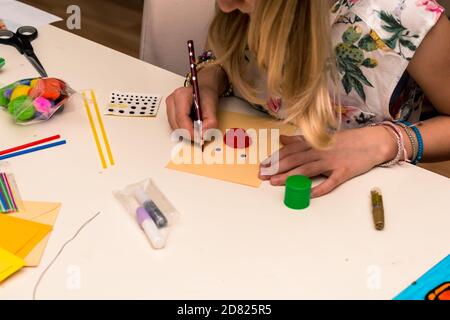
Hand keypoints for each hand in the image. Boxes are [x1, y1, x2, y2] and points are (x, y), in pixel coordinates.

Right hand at [166, 86, 218, 139]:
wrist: (203, 90)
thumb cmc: (206, 95)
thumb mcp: (212, 107)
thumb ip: (210, 121)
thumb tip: (204, 134)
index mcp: (181, 95)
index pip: (181, 118)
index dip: (189, 131)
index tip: (198, 138)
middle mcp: (172, 100)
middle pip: (176, 124)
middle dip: (188, 134)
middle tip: (200, 137)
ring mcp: (169, 107)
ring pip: (174, 127)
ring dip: (186, 133)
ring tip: (197, 131)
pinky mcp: (169, 113)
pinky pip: (174, 127)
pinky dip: (184, 130)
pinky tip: (192, 127)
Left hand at [259, 126, 397, 196]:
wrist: (372, 142)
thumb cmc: (345, 141)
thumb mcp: (321, 138)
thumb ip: (300, 140)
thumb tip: (282, 138)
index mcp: (314, 144)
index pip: (290, 151)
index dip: (275, 158)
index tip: (262, 165)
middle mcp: (320, 152)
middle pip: (295, 160)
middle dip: (276, 168)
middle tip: (263, 175)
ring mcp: (332, 162)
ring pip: (307, 170)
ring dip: (290, 177)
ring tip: (275, 183)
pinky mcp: (344, 172)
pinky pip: (330, 182)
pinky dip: (318, 188)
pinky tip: (307, 195)